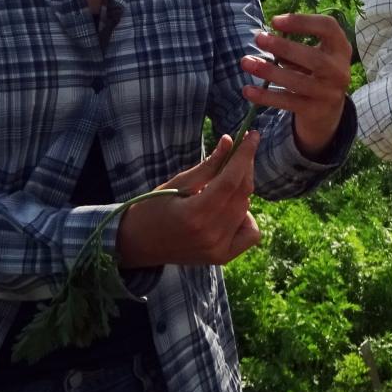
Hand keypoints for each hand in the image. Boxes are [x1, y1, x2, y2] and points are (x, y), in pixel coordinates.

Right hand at [115, 132, 260, 267]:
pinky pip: (250, 234)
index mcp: (195, 214)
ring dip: (241, 189)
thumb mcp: (177, 183)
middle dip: (245, 166)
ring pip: (246, 209)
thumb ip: (207, 166)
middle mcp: (210, 235)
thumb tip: (229, 141)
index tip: (253, 135)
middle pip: (242, 193)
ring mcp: (218, 249)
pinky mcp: (222, 257)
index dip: (244, 155)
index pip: (230, 180)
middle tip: (241, 149)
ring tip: (222, 183)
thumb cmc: (152, 208)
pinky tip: (230, 209)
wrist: (138, 244)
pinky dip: (246, 217)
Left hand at [240, 13, 351, 156]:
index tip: (275, 21)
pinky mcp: (315, 111)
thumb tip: (265, 38)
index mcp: (340, 48)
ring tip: (246, 62)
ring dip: (270, 71)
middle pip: (314, 58)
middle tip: (258, 38)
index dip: (302, 21)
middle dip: (284, 47)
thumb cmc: (314, 72)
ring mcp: (329, 93)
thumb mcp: (312, 55)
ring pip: (298, 82)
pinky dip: (266, 96)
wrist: (327, 111)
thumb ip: (293, 46)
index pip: (328, 28)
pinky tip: (248, 90)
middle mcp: (339, 70)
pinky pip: (288, 102)